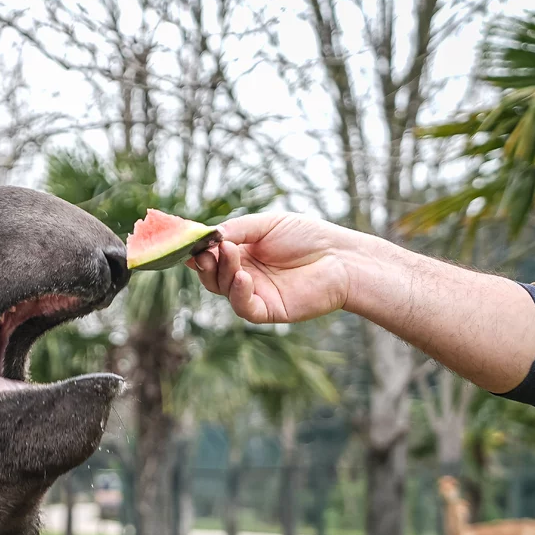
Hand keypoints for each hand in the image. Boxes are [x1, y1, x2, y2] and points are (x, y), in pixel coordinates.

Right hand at [187, 212, 356, 323]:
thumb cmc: (308, 237)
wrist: (342, 258)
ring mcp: (255, 293)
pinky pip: (243, 307)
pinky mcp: (267, 310)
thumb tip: (209, 237)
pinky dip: (237, 293)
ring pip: (222, 289)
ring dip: (222, 272)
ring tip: (230, 254)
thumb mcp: (267, 224)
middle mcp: (244, 274)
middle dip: (206, 262)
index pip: (211, 255)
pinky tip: (242, 278)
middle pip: (211, 274)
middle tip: (207, 251)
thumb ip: (238, 229)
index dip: (199, 250)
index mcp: (242, 253)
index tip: (192, 243)